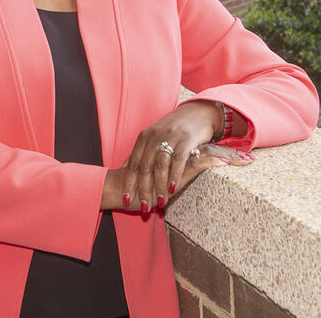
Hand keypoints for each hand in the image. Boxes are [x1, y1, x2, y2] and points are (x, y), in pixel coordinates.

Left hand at [119, 102, 253, 213]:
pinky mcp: (187, 139)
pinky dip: (175, 175)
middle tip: (143, 207)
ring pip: (161, 164)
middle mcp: (155, 136)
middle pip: (145, 166)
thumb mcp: (153, 138)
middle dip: (143, 189)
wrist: (196, 113)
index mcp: (144, 137)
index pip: (133, 163)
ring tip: (160, 202)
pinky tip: (174, 188)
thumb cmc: (173, 129)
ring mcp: (171, 137)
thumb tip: (123, 168)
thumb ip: (140, 152)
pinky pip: (179, 160)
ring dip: (159, 185)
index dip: (129, 182)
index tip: (125, 199)